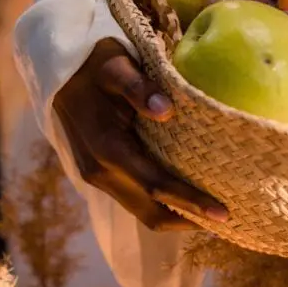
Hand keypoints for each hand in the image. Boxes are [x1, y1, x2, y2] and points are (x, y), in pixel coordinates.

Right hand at [54, 39, 227, 230]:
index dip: (190, 201)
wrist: (58, 71)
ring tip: (214, 218)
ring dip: (177, 218)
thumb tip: (165, 110)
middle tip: (229, 222)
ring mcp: (98, 177)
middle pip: (151, 212)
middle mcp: (100, 172)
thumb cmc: (95, 64)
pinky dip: (164, 206)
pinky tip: (189, 201)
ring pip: (143, 212)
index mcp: (107, 149)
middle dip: (190, 221)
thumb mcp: (117, 66)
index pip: (156, 185)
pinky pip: (137, 201)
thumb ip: (138, 87)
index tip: (223, 214)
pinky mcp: (101, 175)